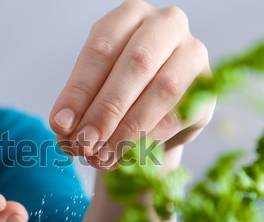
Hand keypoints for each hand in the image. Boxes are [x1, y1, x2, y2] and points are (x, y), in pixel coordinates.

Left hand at [50, 0, 214, 168]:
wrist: (152, 110)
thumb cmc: (116, 92)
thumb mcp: (92, 91)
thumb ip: (78, 106)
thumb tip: (63, 127)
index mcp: (128, 16)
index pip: (101, 49)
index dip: (79, 90)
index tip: (61, 125)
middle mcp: (165, 25)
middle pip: (136, 64)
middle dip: (106, 110)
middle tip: (84, 143)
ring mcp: (192, 52)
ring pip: (164, 88)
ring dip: (128, 128)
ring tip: (102, 156)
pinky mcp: (208, 86)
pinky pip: (180, 113)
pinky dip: (150, 138)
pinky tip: (126, 154)